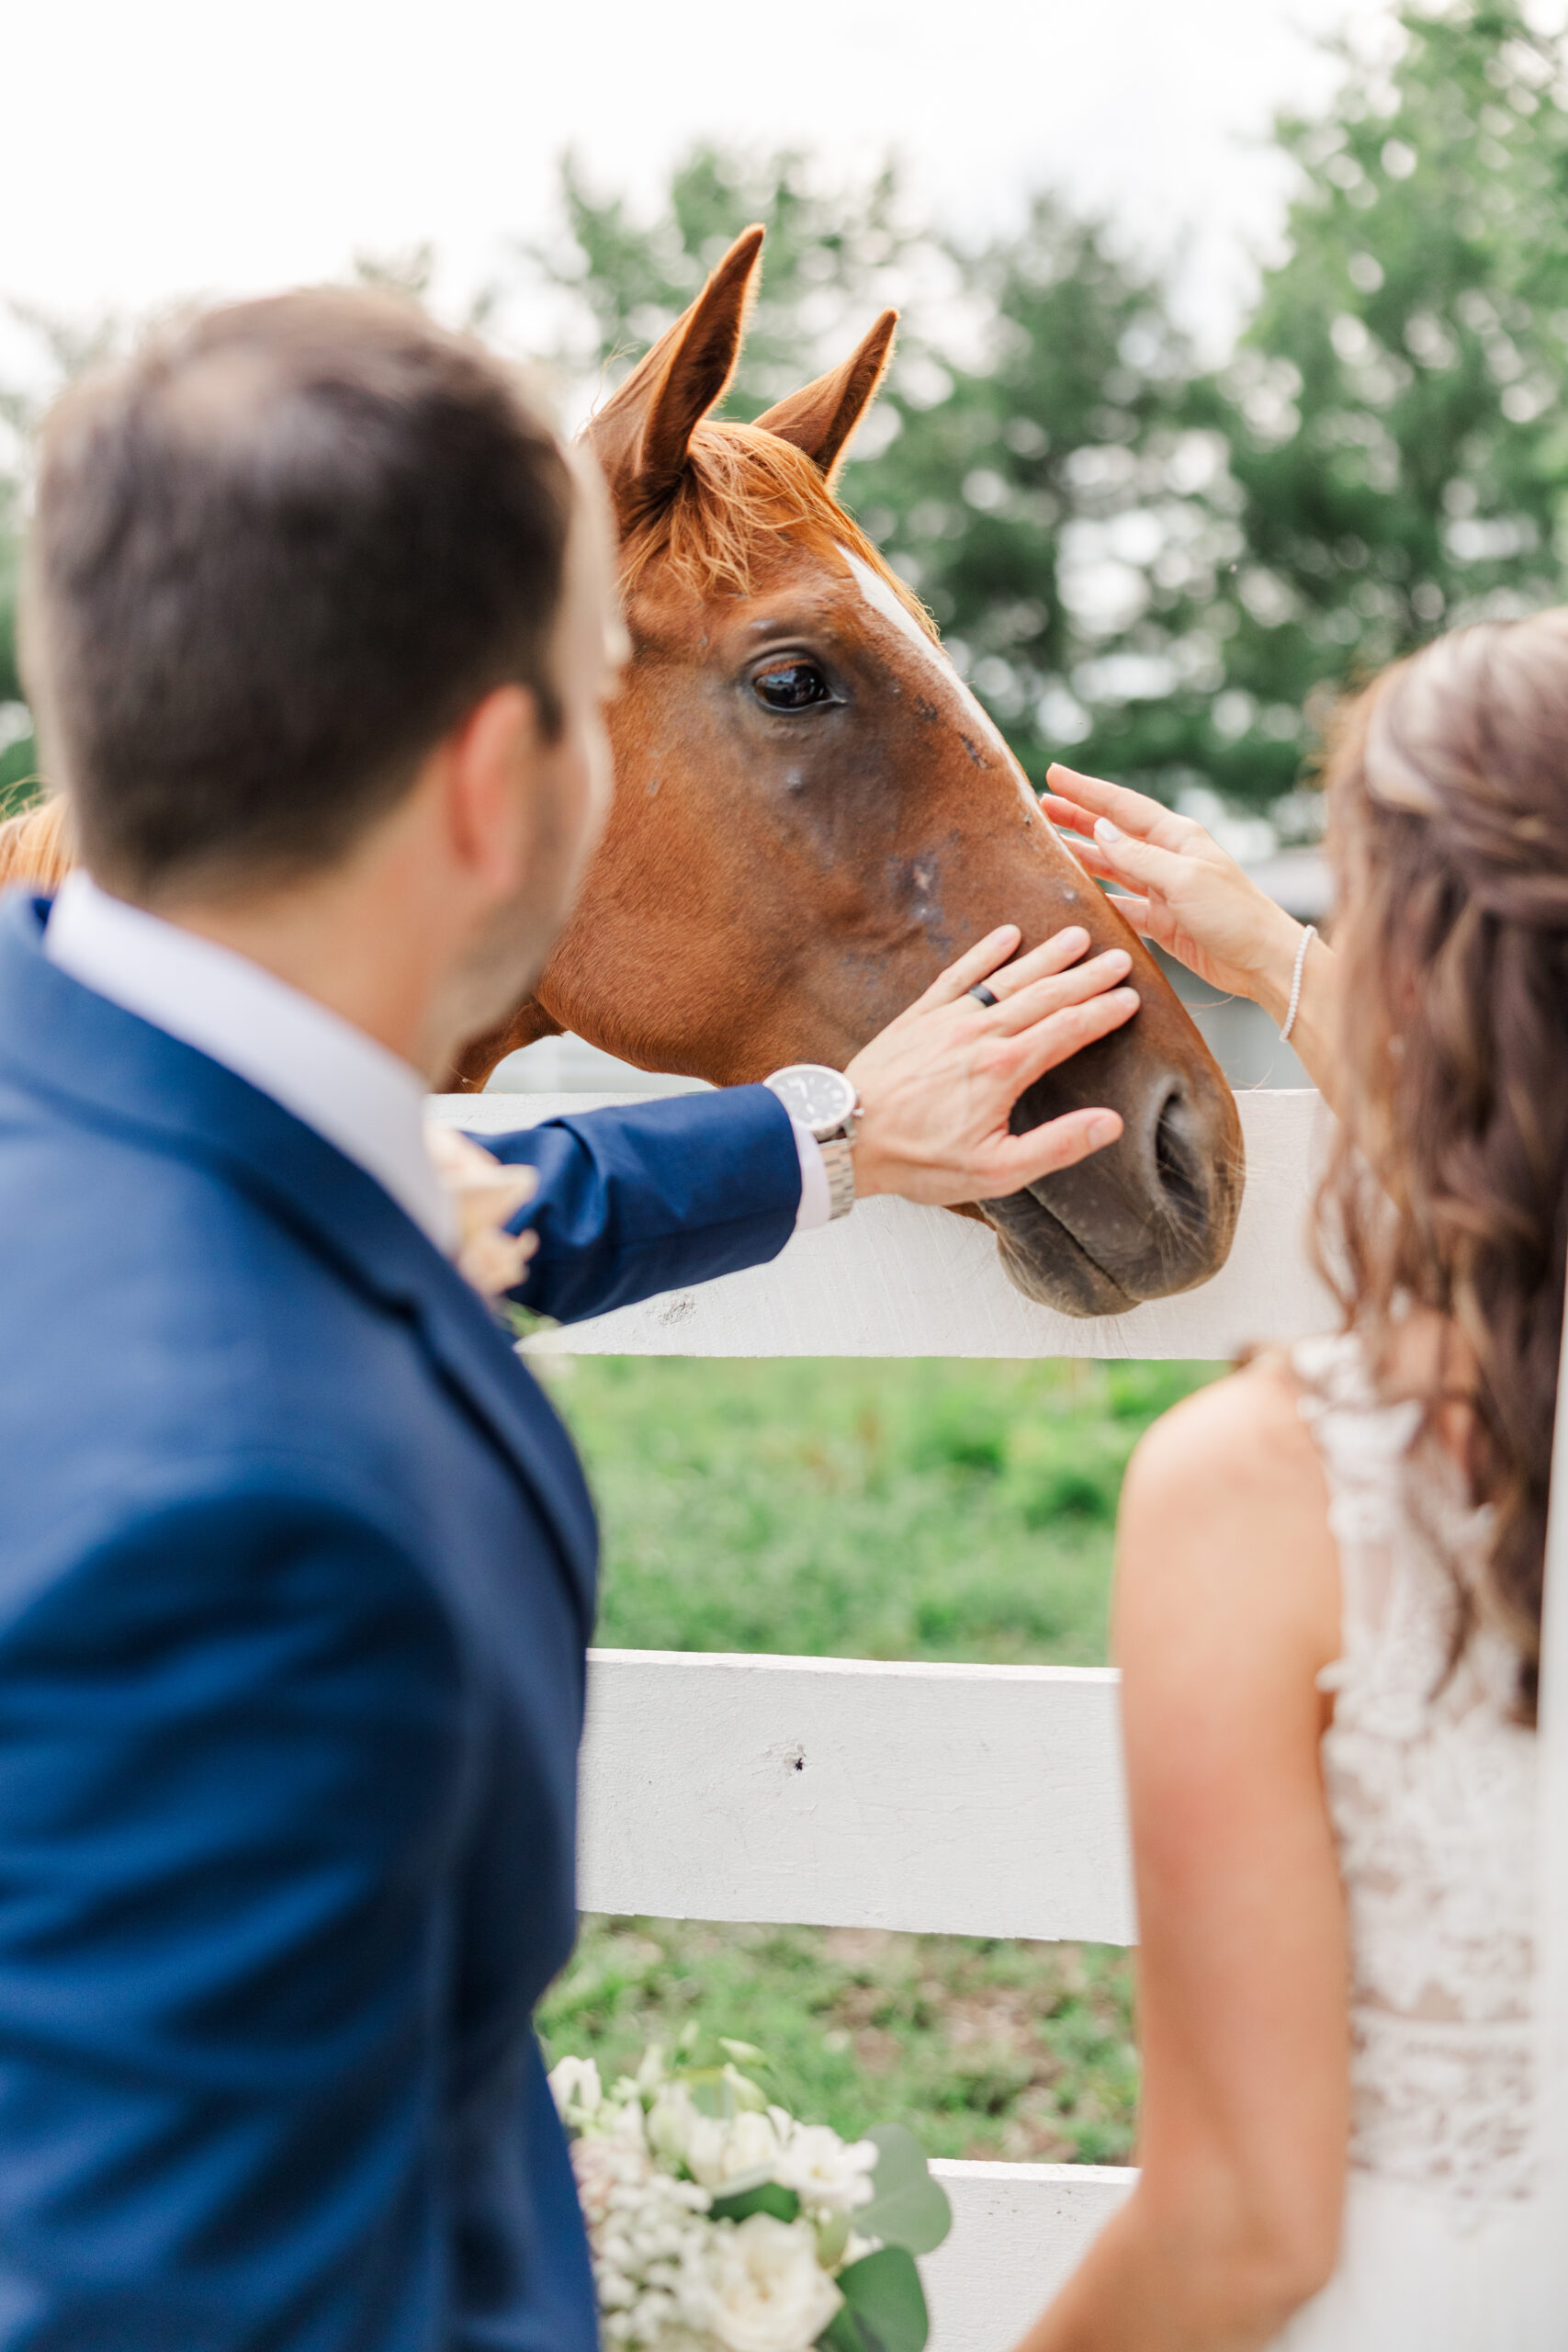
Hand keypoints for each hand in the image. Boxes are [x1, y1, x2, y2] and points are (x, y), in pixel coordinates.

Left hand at [845, 924, 1136, 1206]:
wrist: (846, 1137)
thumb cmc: (919, 1160)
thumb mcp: (997, 1171)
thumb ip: (1057, 1145)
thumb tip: (1109, 1124)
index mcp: (1005, 1069)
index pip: (1068, 1030)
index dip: (1103, 1013)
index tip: (1130, 999)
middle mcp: (981, 1034)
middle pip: (1046, 995)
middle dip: (1086, 976)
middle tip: (1119, 958)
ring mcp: (948, 1020)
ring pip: (1008, 978)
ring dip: (1046, 957)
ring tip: (1076, 937)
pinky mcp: (919, 1016)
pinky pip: (959, 975)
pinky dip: (985, 953)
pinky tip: (1008, 936)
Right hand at [1043, 763, 1305, 1020]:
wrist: (1263, 961)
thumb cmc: (1234, 913)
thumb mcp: (1184, 879)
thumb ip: (1138, 857)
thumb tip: (1100, 831)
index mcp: (1178, 837)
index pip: (1123, 807)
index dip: (1087, 791)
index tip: (1054, 774)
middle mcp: (1168, 858)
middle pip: (1114, 833)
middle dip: (1078, 818)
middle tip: (1042, 806)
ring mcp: (1164, 890)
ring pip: (1112, 867)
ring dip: (1082, 855)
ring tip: (1049, 845)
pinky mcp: (1162, 922)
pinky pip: (1120, 904)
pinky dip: (1097, 899)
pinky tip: (1075, 894)